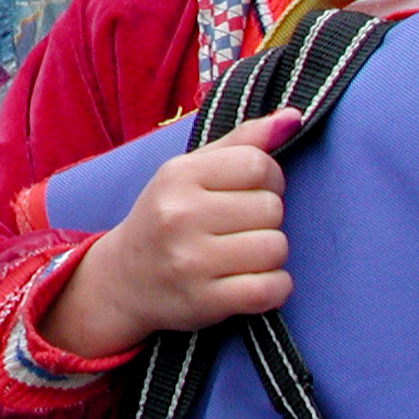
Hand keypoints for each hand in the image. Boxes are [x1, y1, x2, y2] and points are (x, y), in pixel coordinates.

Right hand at [36, 108, 301, 358]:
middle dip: (265, 219)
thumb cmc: (166, 217)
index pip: (258, 164)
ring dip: (269, 254)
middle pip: (272, 208)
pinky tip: (251, 282)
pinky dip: (274, 287)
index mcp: (178, 175)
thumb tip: (295, 116)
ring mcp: (191, 261)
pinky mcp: (206, 302)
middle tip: (238, 228)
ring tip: (241, 255)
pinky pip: (272, 289)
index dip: (267, 179)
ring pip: (277, 247)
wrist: (123, 280)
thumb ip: (242, 141)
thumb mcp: (190, 171)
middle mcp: (180, 215)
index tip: (248, 192)